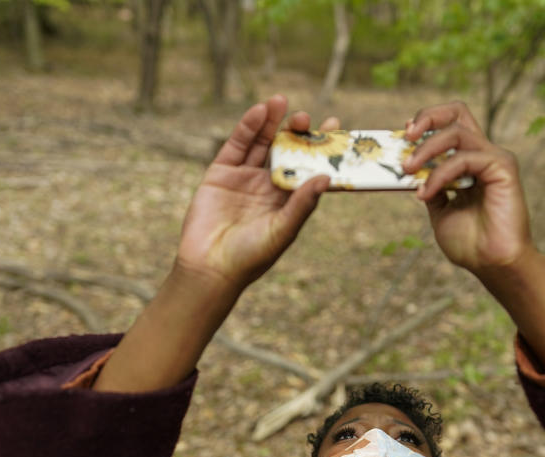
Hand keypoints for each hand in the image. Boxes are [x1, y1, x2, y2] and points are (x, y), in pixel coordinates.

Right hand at [176, 95, 334, 290]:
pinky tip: (259, 112)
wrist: (209, 267)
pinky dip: (248, 128)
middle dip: (296, 132)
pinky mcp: (221, 173)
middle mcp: (267, 186)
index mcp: (287, 201)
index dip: (320, 148)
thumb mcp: (282, 231)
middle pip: (285, 150)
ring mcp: (244, 178)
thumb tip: (326, 178)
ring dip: (272, 122)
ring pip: (261, 143)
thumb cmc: (251, 257)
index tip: (334, 125)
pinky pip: (237, 145)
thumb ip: (302, 204)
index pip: (308, 168)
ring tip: (281, 100)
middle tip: (306, 117)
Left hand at [403, 101, 534, 282]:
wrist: (491, 264)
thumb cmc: (470, 243)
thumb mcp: (439, 210)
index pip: (449, 124)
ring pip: (456, 133)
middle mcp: (482, 154)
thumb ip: (429, 186)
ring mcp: (494, 159)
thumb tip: (408, 169)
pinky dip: (440, 173)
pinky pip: (464, 158)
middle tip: (405, 137)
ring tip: (408, 170)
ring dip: (426, 149)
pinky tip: (427, 192)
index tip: (403, 137)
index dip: (426, 121)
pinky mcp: (503, 168)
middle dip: (427, 117)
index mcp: (468, 161)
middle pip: (457, 112)